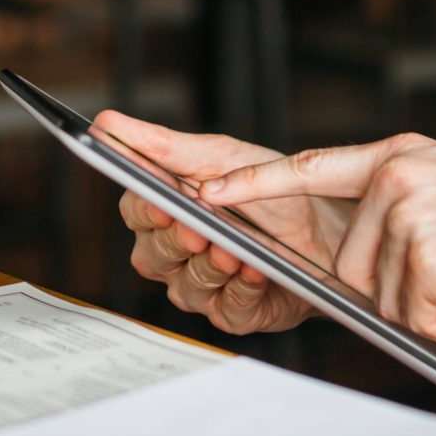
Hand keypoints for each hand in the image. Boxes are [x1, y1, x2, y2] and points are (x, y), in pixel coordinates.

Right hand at [98, 111, 351, 336]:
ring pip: (186, 286)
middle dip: (176, 242)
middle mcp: (176, 254)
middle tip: (196, 228)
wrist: (328, 226)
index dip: (146, 210)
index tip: (160, 201)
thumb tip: (107, 121)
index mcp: (166, 211)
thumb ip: (161, 145)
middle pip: (153, 255)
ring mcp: (202, 287)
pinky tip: (255, 271)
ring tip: (232, 250)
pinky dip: (241, 290)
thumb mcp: (219, 157)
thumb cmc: (270, 192)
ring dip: (209, 267)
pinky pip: (226, 309)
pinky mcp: (233, 314)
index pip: (136, 212)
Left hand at [201, 135, 435, 349]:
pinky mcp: (426, 251)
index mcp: (400, 157)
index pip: (309, 166)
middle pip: (351, 266)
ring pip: (381, 297)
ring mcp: (408, 210)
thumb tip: (362, 276)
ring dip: (433, 315)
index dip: (252, 181)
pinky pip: (414, 317)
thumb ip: (402, 220)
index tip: (203, 188)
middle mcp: (396, 176)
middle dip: (401, 297)